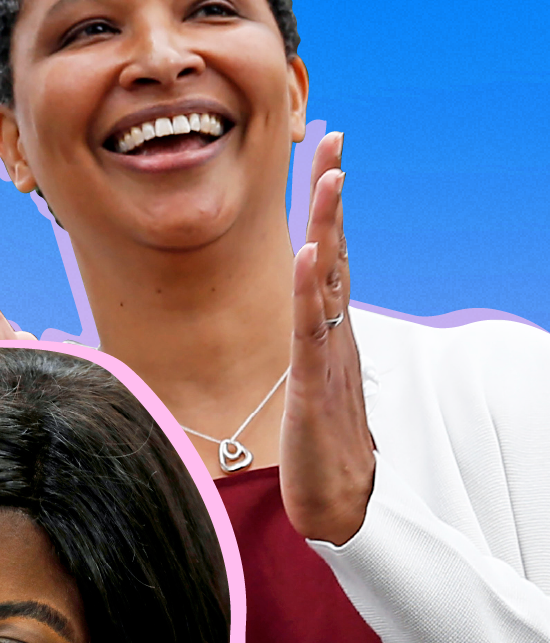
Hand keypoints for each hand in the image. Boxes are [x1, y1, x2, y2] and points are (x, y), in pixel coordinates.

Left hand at [280, 131, 374, 545]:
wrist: (340, 504)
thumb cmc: (323, 445)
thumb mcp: (310, 380)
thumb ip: (307, 344)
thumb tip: (302, 315)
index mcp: (331, 329)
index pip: (329, 254)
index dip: (327, 206)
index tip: (327, 155)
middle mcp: (336, 333)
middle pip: (335, 250)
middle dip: (331, 195)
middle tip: (334, 139)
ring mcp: (329, 357)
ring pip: (328, 280)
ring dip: (327, 226)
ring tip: (327, 178)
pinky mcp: (315, 386)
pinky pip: (311, 331)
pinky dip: (309, 291)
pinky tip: (307, 254)